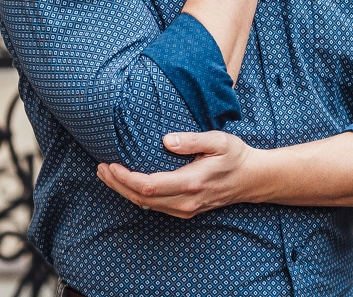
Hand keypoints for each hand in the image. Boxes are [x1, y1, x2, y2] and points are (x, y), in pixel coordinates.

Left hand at [96, 132, 262, 218]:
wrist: (251, 179)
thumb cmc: (235, 156)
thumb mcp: (218, 141)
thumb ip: (192, 141)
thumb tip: (166, 141)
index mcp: (191, 182)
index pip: (149, 186)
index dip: (125, 178)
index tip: (111, 165)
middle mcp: (185, 202)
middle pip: (141, 199)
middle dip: (117, 185)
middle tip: (100, 168)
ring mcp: (185, 210)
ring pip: (145, 205)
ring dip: (124, 191)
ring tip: (107, 174)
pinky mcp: (184, 211)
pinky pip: (154, 206)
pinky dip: (136, 195)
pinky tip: (127, 183)